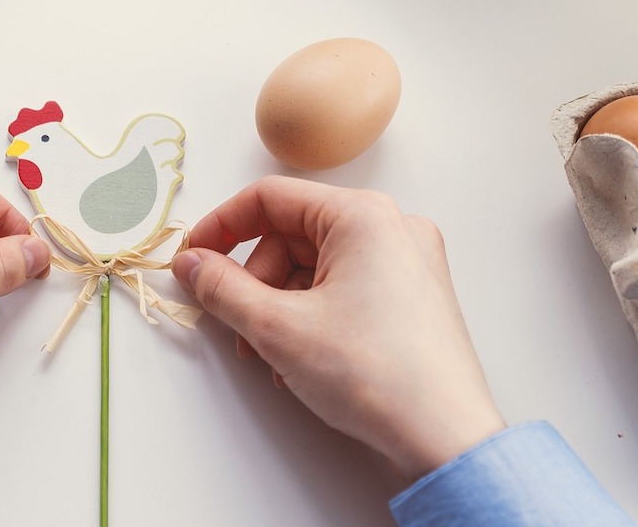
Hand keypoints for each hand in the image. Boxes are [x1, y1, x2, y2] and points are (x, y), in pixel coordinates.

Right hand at [171, 176, 504, 481]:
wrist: (444, 439)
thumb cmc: (375, 375)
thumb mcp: (277, 327)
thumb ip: (223, 288)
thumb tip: (192, 264)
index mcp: (363, 216)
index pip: (270, 198)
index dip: (220, 228)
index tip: (192, 259)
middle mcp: (392, 228)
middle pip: (292, 236)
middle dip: (255, 283)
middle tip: (238, 326)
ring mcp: (409, 263)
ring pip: (316, 267)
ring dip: (280, 308)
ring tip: (273, 357)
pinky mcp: (414, 298)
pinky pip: (345, 289)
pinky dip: (313, 317)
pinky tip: (303, 362)